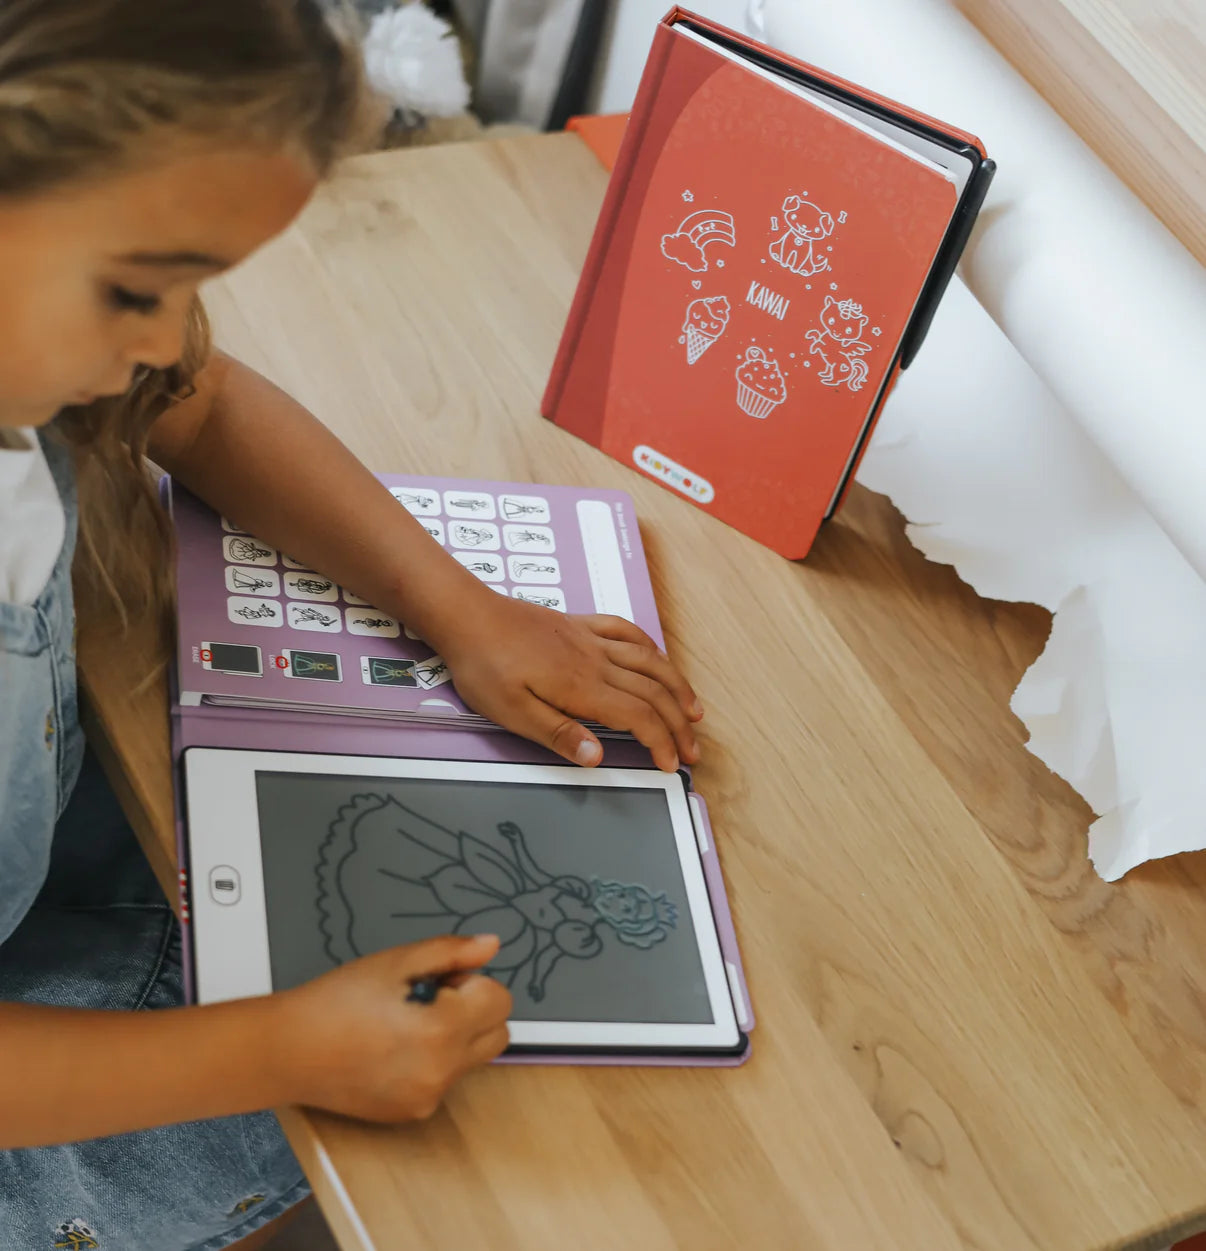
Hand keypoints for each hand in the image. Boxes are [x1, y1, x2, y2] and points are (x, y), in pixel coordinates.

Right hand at [272, 934, 510, 1121]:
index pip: (501, 1001)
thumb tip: (491, 946)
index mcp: (444, 1027)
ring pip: (472, 1059)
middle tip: (427, 999)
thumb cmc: (338, 1000)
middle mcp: (443, 1069)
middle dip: (474, 1012)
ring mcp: (429, 1096)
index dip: (472, 983)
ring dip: (455, 1037)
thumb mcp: (397, 961)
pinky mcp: (413, 1113)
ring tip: (406, 1024)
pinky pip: (445, 1082)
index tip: (440, 980)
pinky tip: (393, 1050)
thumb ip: (451, 952)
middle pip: (497, 1034)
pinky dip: (433, 1063)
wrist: (290, 1051)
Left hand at [436, 594, 703, 771]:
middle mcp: (595, 660)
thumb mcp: (513, 713)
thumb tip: (597, 756)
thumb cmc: (484, 665)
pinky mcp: (579, 625)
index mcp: (581, 687)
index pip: (638, 717)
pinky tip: (658, 658)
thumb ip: (559, 734)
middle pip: (653, 692)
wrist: (467, 617)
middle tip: (692, 749)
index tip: (671, 764)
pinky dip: (651, 647)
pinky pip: (627, 631)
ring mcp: (590, 639)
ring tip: (694, 709)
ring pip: (650, 661)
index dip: (661, 743)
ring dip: (677, 686)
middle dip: (679, 724)